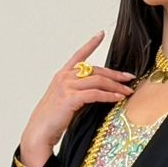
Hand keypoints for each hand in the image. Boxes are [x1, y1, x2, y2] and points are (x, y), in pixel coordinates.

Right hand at [19, 31, 137, 164]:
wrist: (39, 132)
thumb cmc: (52, 120)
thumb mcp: (65, 101)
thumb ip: (78, 92)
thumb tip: (97, 93)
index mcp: (62, 75)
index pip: (79, 55)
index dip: (91, 44)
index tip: (101, 34)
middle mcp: (64, 77)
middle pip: (95, 70)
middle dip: (114, 74)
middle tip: (129, 78)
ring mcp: (67, 86)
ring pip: (97, 80)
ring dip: (115, 86)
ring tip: (127, 91)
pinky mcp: (71, 98)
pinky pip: (95, 94)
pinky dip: (109, 96)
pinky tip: (118, 98)